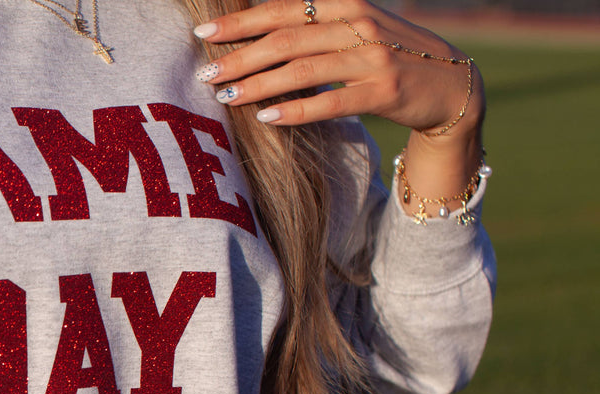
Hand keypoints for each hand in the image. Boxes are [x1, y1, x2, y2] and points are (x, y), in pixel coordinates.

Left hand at [193, 0, 485, 216]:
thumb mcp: (355, 31)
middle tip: (206, 73)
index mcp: (347, 5)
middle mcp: (360, 25)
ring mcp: (375, 58)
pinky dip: (297, 109)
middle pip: (288, 38)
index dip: (243, 21)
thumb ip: (314, 29)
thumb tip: (258, 37)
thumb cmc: (390, 58)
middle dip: (241, 56)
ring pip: (304, 70)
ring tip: (225, 97)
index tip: (205, 34)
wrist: (452, 85)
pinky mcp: (386, 92)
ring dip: (259, 84)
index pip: (285, 10)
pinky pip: (332, 102)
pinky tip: (266, 118)